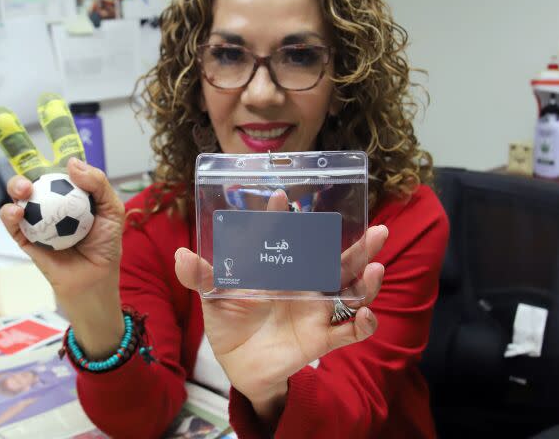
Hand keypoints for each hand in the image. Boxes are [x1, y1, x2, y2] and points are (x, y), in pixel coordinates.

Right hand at [0, 94, 124, 354]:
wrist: (95, 283)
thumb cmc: (107, 246)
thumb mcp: (113, 211)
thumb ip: (98, 184)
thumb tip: (70, 162)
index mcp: (74, 189)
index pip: (62, 154)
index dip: (54, 129)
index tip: (46, 102)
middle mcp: (53, 199)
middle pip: (32, 166)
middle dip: (15, 142)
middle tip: (3, 122)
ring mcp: (37, 217)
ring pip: (18, 192)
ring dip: (16, 184)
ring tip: (23, 189)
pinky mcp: (25, 238)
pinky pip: (12, 221)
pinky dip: (10, 214)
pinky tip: (17, 210)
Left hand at [174, 190, 386, 415]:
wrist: (237, 363)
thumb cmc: (229, 321)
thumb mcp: (214, 297)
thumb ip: (201, 276)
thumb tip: (180, 255)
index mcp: (281, 267)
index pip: (288, 236)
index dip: (283, 216)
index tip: (280, 196)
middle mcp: (305, 283)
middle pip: (339, 261)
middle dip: (361, 246)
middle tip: (378, 230)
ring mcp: (315, 311)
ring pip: (351, 293)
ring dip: (367, 282)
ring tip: (376, 269)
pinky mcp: (319, 339)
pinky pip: (346, 333)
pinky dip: (361, 325)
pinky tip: (365, 316)